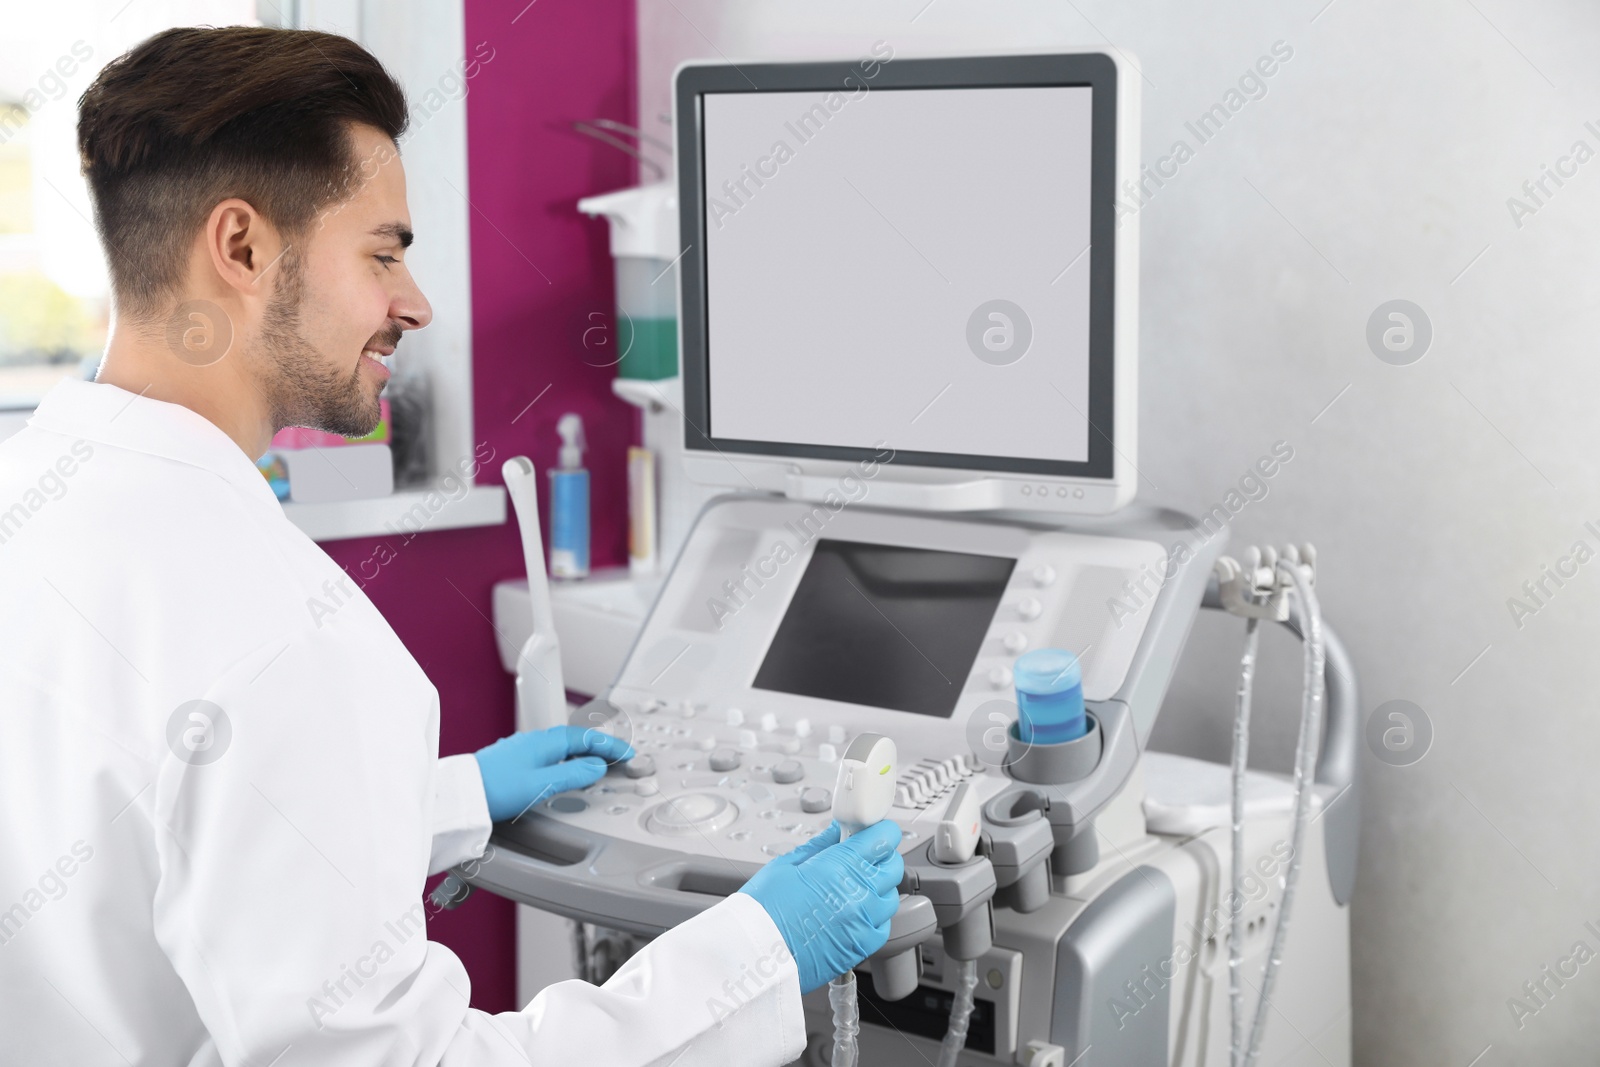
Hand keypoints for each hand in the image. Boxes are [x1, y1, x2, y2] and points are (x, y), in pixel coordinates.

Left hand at [473, 725, 634, 822]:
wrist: (460, 795)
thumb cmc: (494, 788)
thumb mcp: (541, 785)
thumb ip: (573, 776)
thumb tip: (596, 768)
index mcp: (545, 742)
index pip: (587, 739)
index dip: (610, 747)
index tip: (628, 755)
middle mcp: (535, 741)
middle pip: (576, 740)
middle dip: (600, 748)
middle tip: (619, 759)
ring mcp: (524, 750)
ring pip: (563, 748)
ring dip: (584, 755)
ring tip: (599, 767)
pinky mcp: (515, 761)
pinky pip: (552, 756)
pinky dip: (568, 761)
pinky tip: (567, 773)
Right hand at [738, 819, 903, 992]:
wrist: (755, 953)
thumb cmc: (764, 910)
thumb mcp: (787, 864)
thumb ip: (820, 846)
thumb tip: (836, 833)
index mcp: (841, 865)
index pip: (885, 837)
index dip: (880, 831)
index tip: (871, 832)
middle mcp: (860, 892)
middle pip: (893, 865)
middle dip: (880, 857)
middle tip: (859, 858)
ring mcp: (864, 921)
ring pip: (891, 896)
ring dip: (878, 888)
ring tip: (852, 889)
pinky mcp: (862, 946)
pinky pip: (883, 925)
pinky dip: (874, 917)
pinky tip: (852, 913)